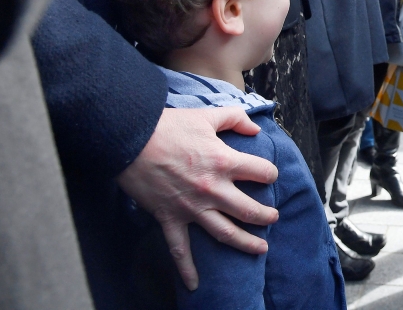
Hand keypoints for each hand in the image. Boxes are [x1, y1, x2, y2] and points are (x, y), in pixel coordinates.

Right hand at [117, 108, 278, 290]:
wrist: (129, 139)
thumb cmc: (169, 126)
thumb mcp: (207, 116)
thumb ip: (235, 119)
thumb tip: (255, 129)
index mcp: (224, 162)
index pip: (262, 172)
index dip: (270, 173)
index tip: (269, 176)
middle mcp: (212, 189)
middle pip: (250, 210)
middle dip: (266, 216)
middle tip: (273, 217)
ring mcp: (192, 208)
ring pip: (226, 233)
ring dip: (246, 243)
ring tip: (261, 248)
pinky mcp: (170, 218)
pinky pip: (180, 249)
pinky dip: (187, 269)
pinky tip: (195, 285)